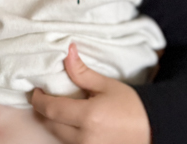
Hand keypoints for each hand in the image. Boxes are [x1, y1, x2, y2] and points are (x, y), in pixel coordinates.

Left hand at [31, 44, 150, 143]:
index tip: (35, 90)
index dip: (38, 100)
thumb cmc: (130, 105)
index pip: (52, 110)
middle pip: (51, 125)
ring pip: (58, 136)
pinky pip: (70, 143)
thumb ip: (82, 72)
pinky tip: (72, 121)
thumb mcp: (106, 85)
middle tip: (45, 95)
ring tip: (60, 106)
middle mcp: (85, 138)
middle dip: (44, 110)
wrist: (152, 129)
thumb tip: (68, 51)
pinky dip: (66, 132)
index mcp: (89, 117)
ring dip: (54, 122)